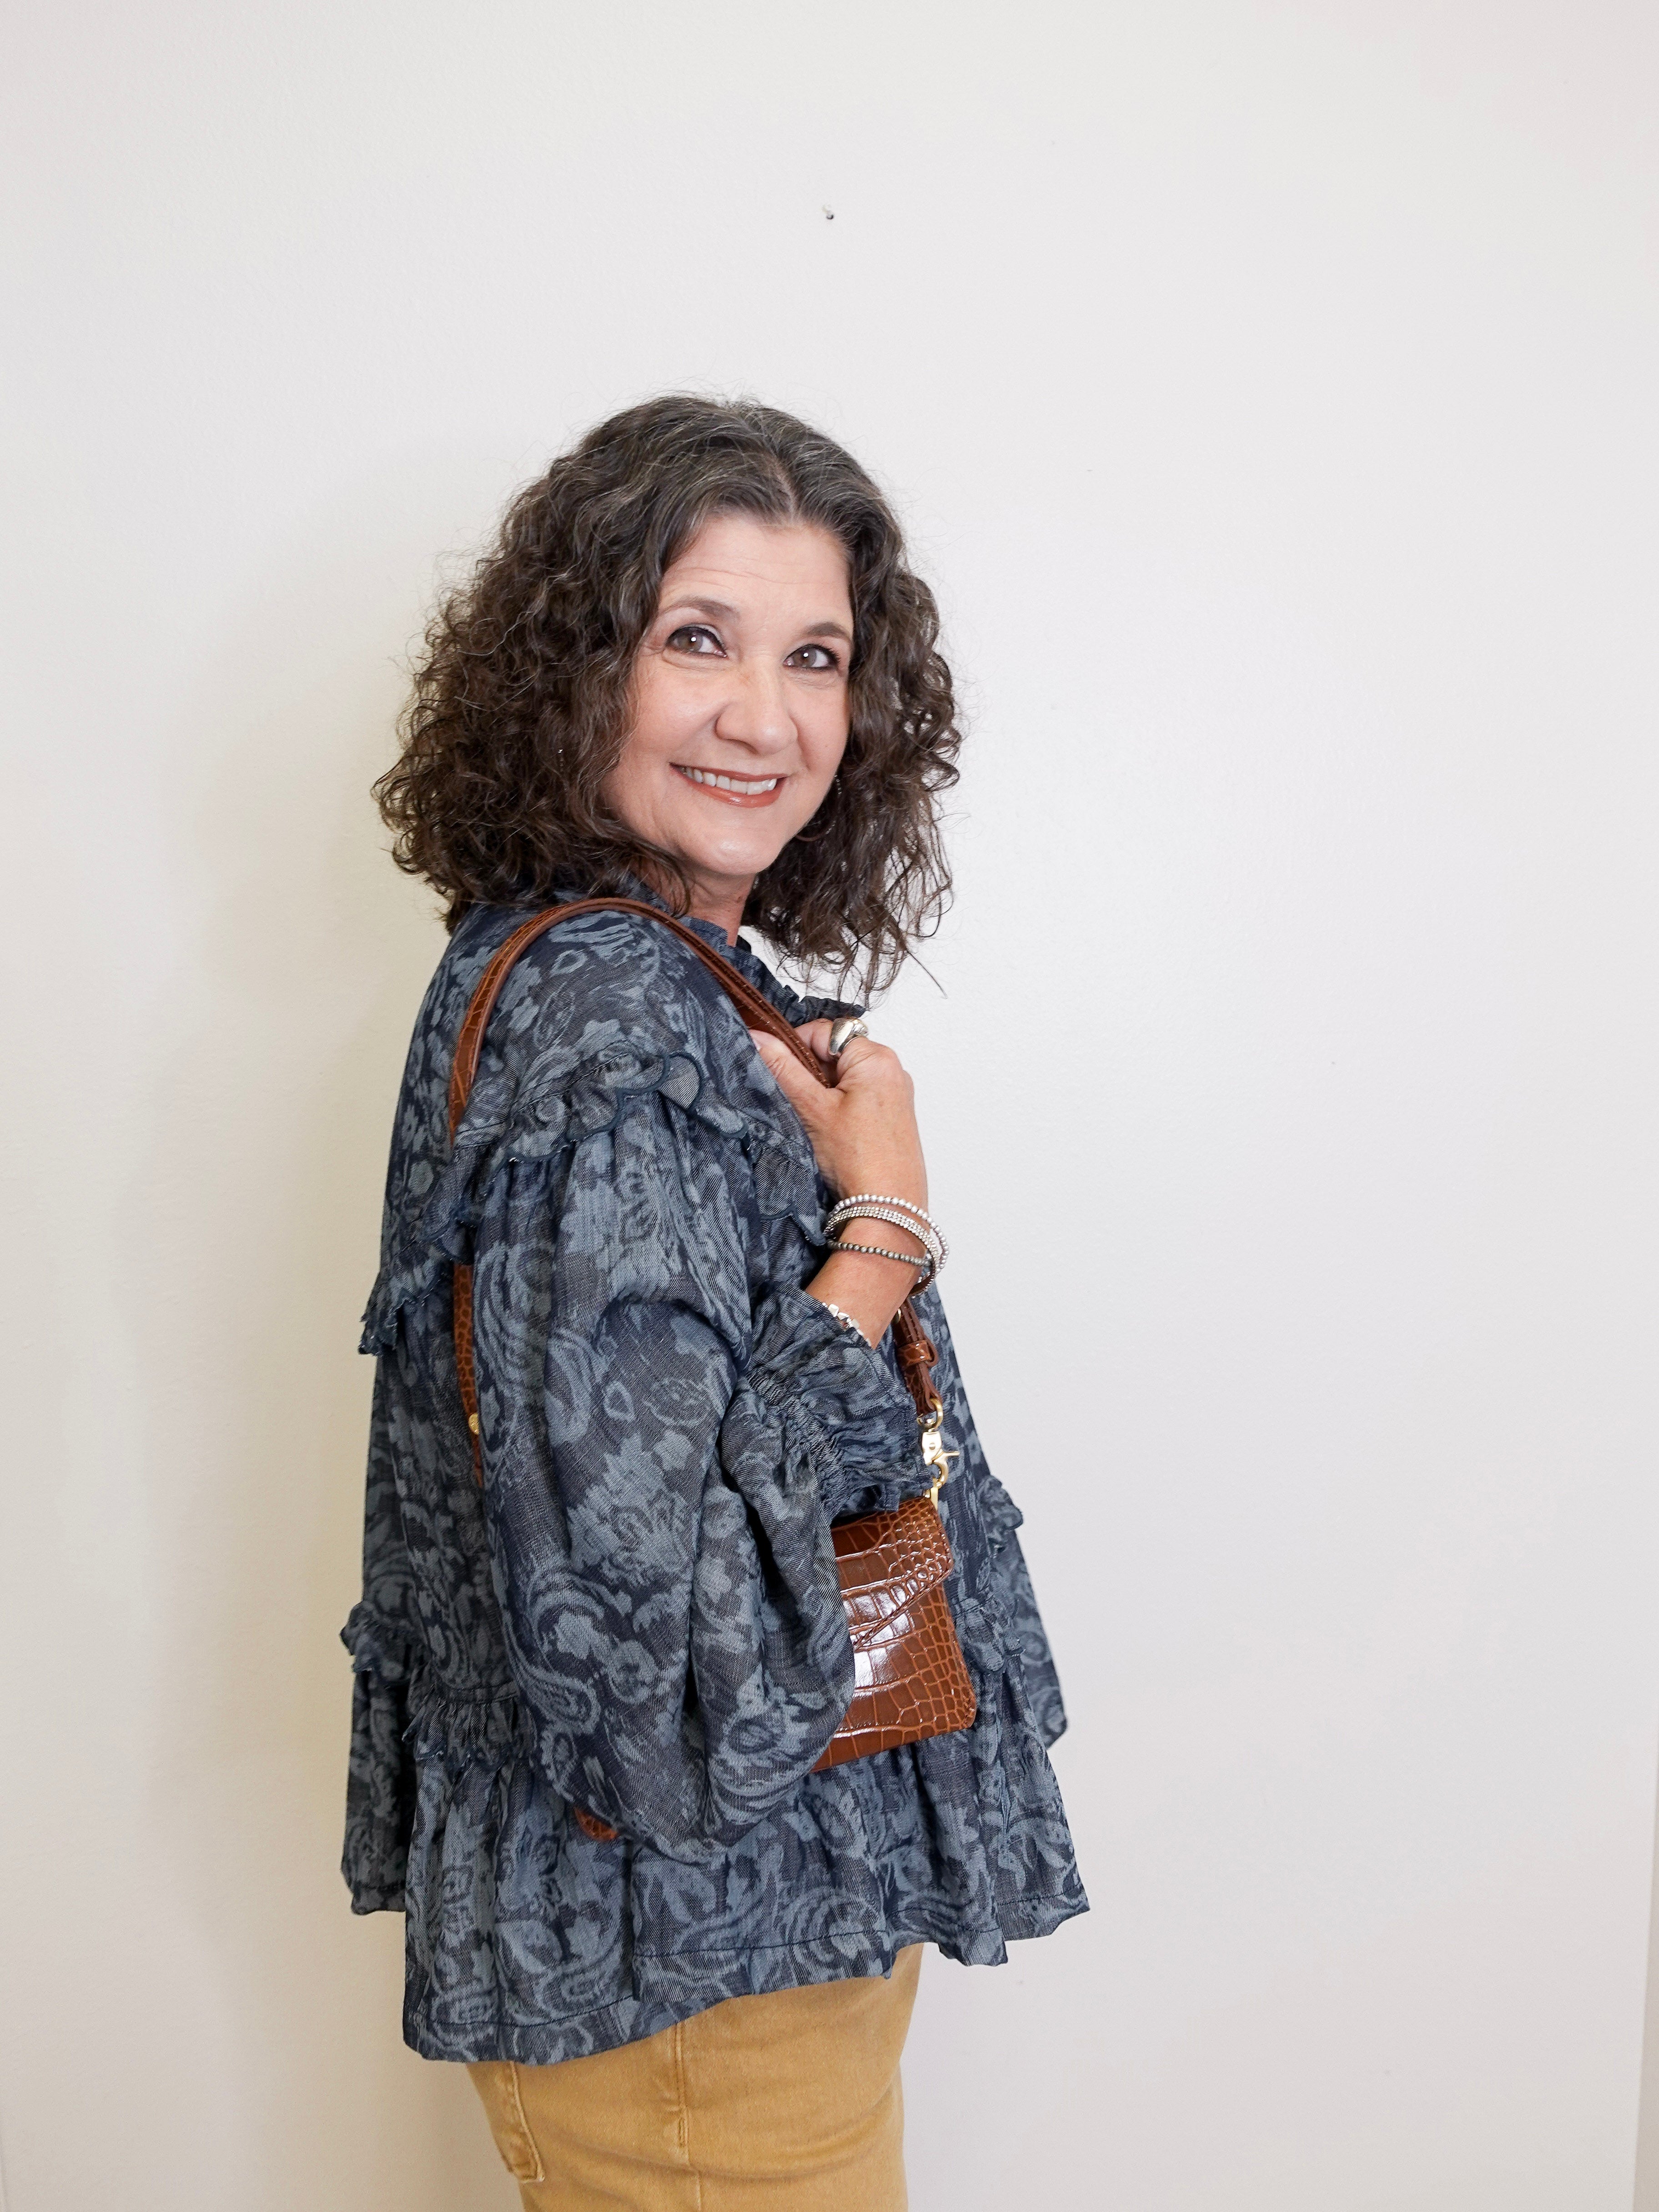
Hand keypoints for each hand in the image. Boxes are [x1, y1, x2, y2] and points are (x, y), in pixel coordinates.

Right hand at [748, 1021, 931, 1345]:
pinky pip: (858, 1099)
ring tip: (819, 1127)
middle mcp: (893, 1070)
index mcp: (876, 1057)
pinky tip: (834, 1137)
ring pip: (844, 1079)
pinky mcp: (893, 1118)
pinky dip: (839, 1111)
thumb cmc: (858, 1160)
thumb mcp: (811, 1108)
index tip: (783, 1076)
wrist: (889, 1210)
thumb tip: (757, 1036)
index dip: (796, 1049)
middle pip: (835, 1054)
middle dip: (811, 1076)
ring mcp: (895, 1095)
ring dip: (823, 1096)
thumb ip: (782, 1068)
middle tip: (802, 1107)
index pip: (824, 1031)